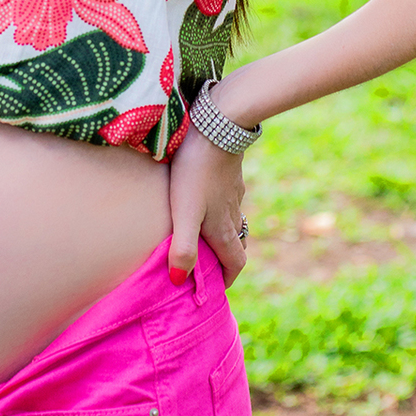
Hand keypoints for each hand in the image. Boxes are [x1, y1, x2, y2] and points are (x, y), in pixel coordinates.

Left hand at [166, 122, 247, 287]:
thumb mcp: (185, 213)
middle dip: (225, 259)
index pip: (236, 263)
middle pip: (236, 244)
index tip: (215, 288)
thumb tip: (179, 280)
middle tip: (207, 264)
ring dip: (222, 233)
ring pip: (233, 220)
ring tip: (203, 235)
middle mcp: (232, 213)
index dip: (227, 279)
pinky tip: (205, 198)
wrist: (217, 127)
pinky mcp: (230, 173)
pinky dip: (220, 209)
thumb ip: (183, 247)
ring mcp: (233, 192)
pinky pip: (229, 199)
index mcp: (223, 228)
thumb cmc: (195, 172)